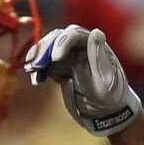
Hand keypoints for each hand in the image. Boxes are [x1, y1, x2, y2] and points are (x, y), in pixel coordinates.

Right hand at [24, 25, 141, 136]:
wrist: (107, 112)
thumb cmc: (112, 96)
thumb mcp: (107, 80)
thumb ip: (99, 57)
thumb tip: (95, 32)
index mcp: (93, 44)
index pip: (74, 35)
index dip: (62, 43)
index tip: (56, 58)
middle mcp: (79, 47)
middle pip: (57, 38)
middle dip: (45, 49)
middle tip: (37, 65)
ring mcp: (68, 57)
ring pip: (48, 49)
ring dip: (38, 58)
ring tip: (32, 70)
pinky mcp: (60, 69)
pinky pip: (46, 65)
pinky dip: (39, 70)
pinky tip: (36, 80)